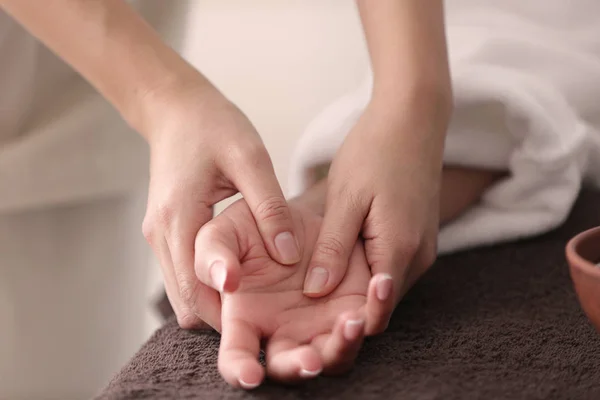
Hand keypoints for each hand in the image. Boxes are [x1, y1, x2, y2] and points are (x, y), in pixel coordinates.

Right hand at [141, 83, 300, 330]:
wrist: (175, 108)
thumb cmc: (214, 126)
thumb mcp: (251, 159)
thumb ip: (270, 208)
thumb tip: (289, 257)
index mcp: (179, 217)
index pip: (196, 289)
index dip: (228, 313)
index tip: (264, 320)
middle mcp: (160, 234)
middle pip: (186, 301)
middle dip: (224, 315)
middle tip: (269, 317)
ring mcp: (159, 235)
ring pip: (184, 292)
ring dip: (217, 302)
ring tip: (259, 302)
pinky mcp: (166, 232)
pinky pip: (184, 274)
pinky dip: (209, 284)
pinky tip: (242, 276)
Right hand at [194, 195, 392, 387]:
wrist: (297, 213)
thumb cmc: (251, 225)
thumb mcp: (225, 231)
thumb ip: (214, 253)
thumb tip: (226, 280)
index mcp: (247, 320)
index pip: (238, 356)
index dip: (240, 370)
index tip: (250, 375)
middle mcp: (285, 332)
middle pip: (293, 367)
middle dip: (300, 368)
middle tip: (309, 360)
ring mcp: (321, 324)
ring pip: (337, 355)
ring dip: (345, 345)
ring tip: (351, 319)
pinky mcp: (355, 306)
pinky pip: (372, 318)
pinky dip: (379, 306)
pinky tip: (380, 283)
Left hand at [302, 98, 449, 329]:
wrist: (414, 118)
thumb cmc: (376, 151)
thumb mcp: (346, 198)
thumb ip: (333, 247)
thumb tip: (316, 292)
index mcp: (400, 249)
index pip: (377, 312)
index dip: (346, 328)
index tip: (311, 335)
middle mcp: (418, 256)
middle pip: (381, 304)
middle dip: (347, 315)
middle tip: (303, 321)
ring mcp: (421, 247)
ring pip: (384, 286)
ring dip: (355, 293)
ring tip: (313, 296)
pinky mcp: (416, 237)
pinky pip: (389, 267)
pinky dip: (365, 273)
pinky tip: (337, 264)